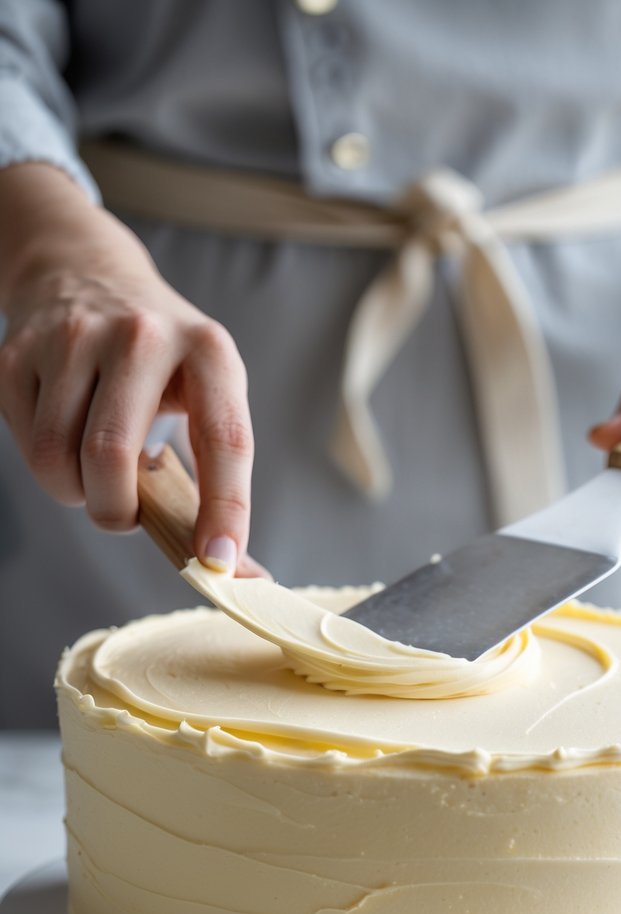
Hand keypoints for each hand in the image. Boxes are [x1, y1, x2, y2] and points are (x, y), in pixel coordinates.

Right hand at [0, 163, 257, 573]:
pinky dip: (47, 463)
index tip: (218, 563)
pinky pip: (22, 441)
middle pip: (111, 456)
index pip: (225, 441)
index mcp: (208, 350)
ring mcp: (72, 336)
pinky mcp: (18, 351)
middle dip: (114, 510)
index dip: (225, 509)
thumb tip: (238, 574)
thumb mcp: (206, 392)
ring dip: (75, 492)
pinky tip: (66, 432)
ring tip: (95, 472)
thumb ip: (218, 477)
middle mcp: (143, 335)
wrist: (87, 272)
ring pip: (56, 457)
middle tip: (123, 514)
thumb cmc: (162, 361)